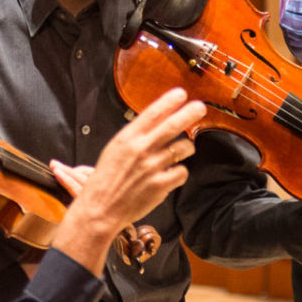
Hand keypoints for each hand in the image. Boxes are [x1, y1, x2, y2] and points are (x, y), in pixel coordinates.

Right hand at [50, 88, 200, 268]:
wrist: (101, 208)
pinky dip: (180, 171)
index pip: (152, 113)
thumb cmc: (107, 177)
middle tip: (200, 107)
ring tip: (183, 149)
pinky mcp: (161, 185)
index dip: (169, 101)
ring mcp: (152, 168)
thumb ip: (136, 135)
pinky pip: (182, 171)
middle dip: (189, 113)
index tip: (181, 93)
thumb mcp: (116, 148)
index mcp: (128, 138)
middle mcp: (141, 150)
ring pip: (183, 148)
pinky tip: (172, 173)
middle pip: (172, 126)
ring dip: (187, 147)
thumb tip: (159, 118)